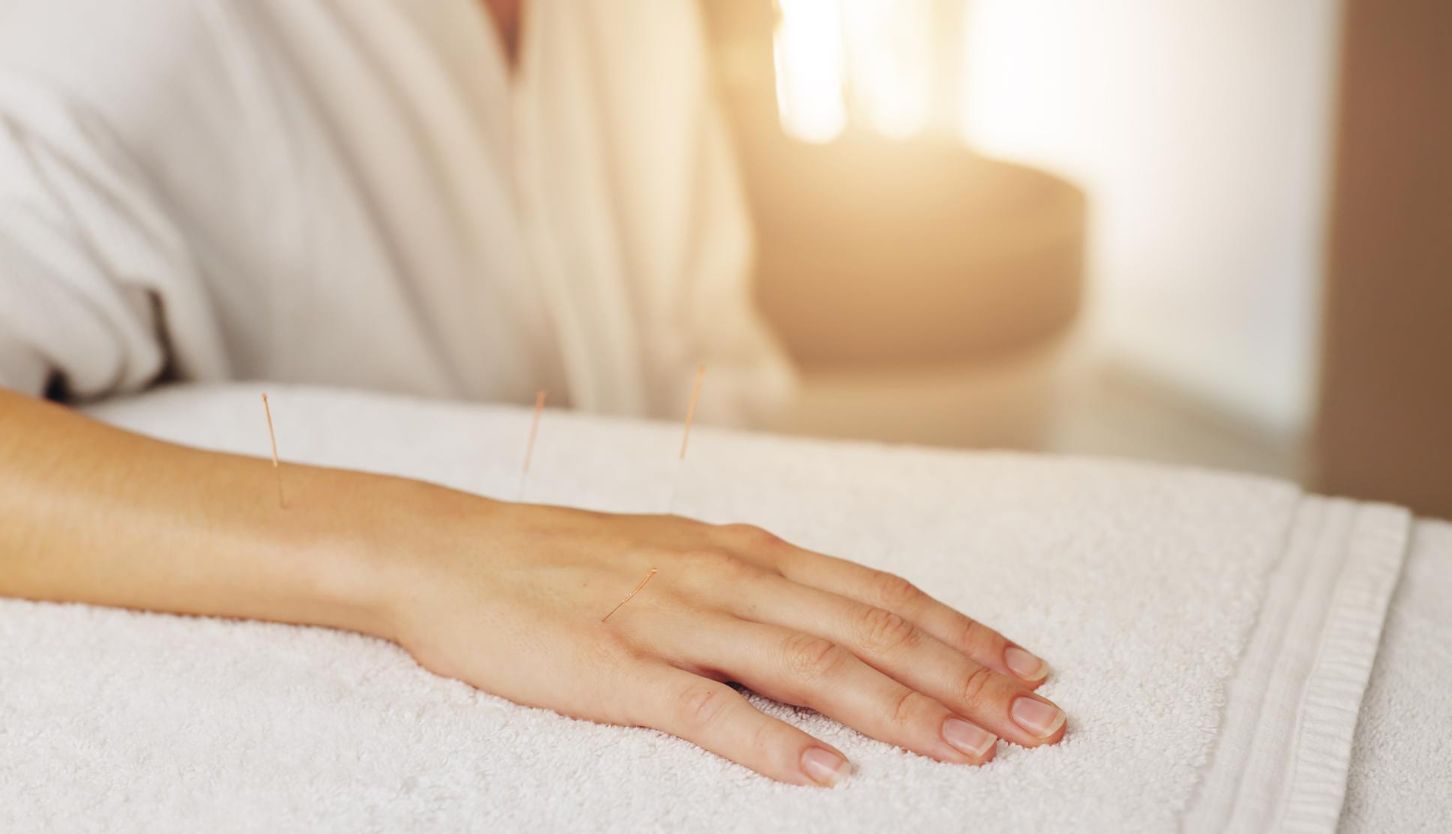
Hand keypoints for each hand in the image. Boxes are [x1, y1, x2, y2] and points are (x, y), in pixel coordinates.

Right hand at [371, 490, 1065, 786]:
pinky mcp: (619, 669)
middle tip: (1039, 722)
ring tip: (971, 750)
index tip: (1028, 670)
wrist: (450, 552)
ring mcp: (674, 621)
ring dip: (901, 709)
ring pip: (812, 665)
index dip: (962, 633)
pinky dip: (774, 742)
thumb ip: (756, 587)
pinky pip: (710, 709)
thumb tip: (835, 623)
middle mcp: (726, 577)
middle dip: (964, 678)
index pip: (879, 594)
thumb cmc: (565, 559)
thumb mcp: (676, 554)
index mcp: (744, 552)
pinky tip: (829, 773)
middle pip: (869, 629)